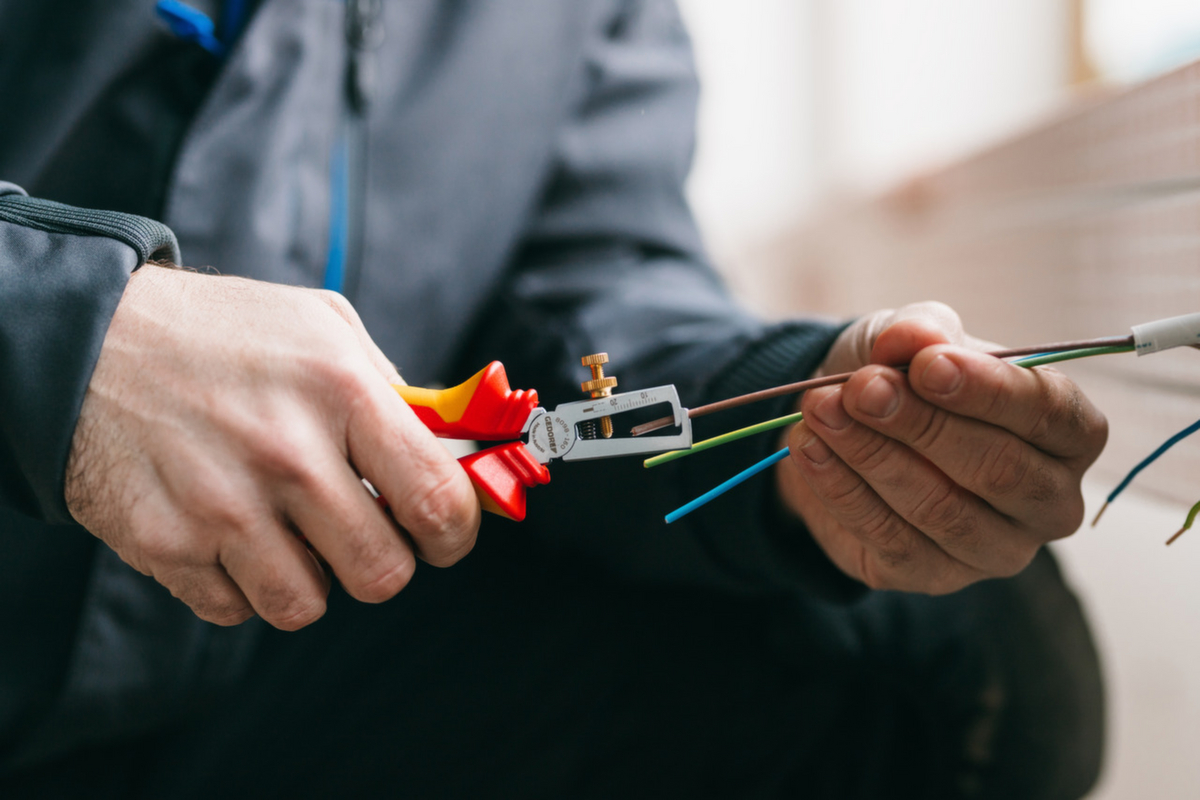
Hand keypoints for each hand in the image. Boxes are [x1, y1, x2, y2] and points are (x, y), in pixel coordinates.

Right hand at [65, 266, 479, 629]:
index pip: (438, 500)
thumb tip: (455, 455)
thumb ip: (396, 395)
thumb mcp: (325, 327)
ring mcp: (221, 505)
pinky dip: (243, 584)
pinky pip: (237, 610)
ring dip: (309, 578)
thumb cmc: (225, 334)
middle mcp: (285, 452)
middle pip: (382, 573)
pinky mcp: (166, 544)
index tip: (444, 535)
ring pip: (308, 606)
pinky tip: (230, 532)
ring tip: (288, 528)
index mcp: (341, 390)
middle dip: (383, 561)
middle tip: (361, 531)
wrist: (90, 343)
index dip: (455, 533)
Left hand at [775, 302, 1106, 593]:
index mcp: (1067, 436)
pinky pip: (888, 537)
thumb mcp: (912, 339)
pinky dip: (842, 488)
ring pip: (939, 508)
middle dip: (922, 424)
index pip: (1054, 417)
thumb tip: (912, 337)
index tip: (927, 365)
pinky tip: (810, 447)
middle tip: (862, 388)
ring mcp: (993, 549)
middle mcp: (1046, 503)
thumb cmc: (905, 378)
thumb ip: (920, 331)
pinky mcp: (931, 575)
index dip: (992, 391)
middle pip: (999, 470)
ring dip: (872, 454)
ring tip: (822, 409)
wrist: (848, 423)